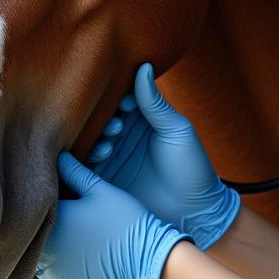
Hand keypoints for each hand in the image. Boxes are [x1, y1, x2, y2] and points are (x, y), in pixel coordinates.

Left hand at [36, 151, 189, 278]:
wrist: (150, 259)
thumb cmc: (125, 218)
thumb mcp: (101, 190)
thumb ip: (74, 172)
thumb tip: (58, 155)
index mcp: (52, 222)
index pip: (37, 208)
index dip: (48, 201)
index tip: (62, 198)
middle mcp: (46, 253)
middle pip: (37, 236)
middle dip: (50, 227)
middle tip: (70, 219)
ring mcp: (56, 276)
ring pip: (45, 259)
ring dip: (55, 250)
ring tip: (78, 238)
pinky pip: (59, 277)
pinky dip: (68, 268)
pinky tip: (87, 257)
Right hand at [87, 63, 240, 251]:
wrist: (193, 213)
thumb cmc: (191, 167)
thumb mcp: (176, 130)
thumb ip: (155, 103)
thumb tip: (143, 66)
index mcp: (143, 118)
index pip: (122, 98)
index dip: (119, 96)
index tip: (125, 102)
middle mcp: (123, 134)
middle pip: (102, 117)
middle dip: (104, 117)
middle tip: (117, 125)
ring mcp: (111, 156)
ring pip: (91, 138)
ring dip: (97, 136)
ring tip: (111, 141)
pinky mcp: (102, 178)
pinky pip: (85, 163)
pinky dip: (87, 156)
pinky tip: (100, 153)